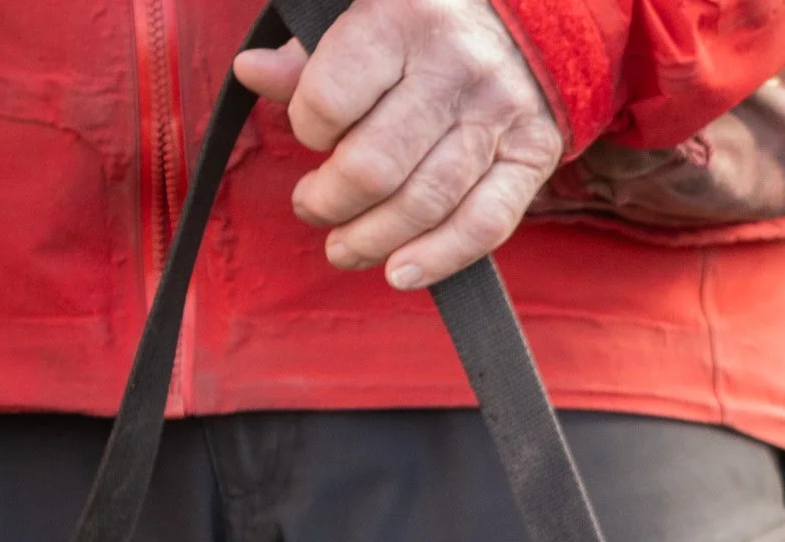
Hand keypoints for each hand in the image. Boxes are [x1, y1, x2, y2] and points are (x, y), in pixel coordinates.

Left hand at [236, 0, 561, 289]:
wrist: (529, 21)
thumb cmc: (428, 21)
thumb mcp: (364, 13)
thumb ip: (311, 54)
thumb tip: (252, 74)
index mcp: (402, 19)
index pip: (331, 100)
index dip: (307, 130)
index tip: (310, 135)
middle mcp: (453, 67)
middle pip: (375, 166)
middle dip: (330, 201)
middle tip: (311, 207)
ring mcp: (497, 116)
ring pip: (425, 203)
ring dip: (373, 240)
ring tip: (343, 248)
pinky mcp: (531, 156)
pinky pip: (484, 224)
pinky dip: (439, 259)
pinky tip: (401, 273)